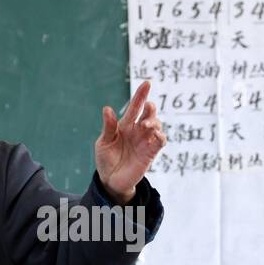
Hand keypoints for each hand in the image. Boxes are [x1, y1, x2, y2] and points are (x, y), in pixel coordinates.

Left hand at [94, 81, 164, 204]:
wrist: (110, 181)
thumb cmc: (106, 160)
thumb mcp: (103, 143)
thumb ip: (108, 127)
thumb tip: (107, 109)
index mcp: (125, 126)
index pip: (135, 107)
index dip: (141, 95)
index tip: (147, 83)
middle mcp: (137, 131)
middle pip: (149, 113)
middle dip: (150, 108)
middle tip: (148, 106)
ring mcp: (145, 141)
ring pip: (156, 125)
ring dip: (153, 122)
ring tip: (145, 126)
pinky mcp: (151, 153)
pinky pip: (160, 141)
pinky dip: (160, 136)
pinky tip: (155, 134)